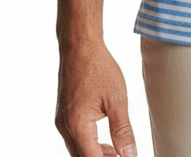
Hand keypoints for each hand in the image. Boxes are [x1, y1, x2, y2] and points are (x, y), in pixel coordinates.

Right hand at [55, 40, 137, 156]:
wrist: (80, 45)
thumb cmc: (98, 68)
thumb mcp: (117, 100)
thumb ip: (122, 131)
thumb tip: (129, 155)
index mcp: (78, 125)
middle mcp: (65, 126)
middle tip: (121, 156)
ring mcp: (61, 120)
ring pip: (76, 149)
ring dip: (94, 154)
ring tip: (116, 152)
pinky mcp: (63, 113)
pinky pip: (73, 137)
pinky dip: (88, 143)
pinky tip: (103, 140)